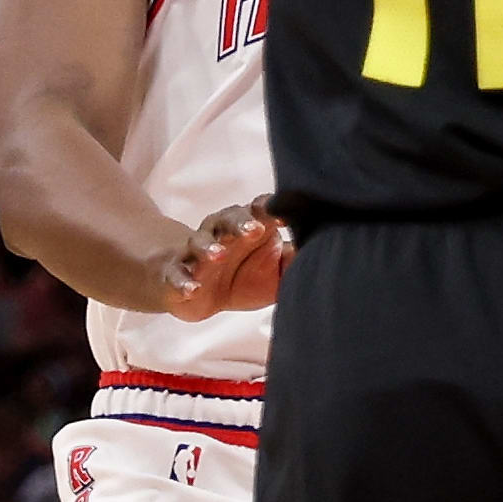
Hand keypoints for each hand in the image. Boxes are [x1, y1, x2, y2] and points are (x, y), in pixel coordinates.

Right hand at [160, 201, 289, 317]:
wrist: (200, 292)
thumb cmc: (246, 275)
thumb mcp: (277, 271)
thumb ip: (296, 261)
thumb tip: (326, 252)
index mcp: (249, 226)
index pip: (260, 210)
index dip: (272, 209)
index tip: (286, 216)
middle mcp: (221, 234)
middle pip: (229, 219)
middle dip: (241, 222)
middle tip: (254, 229)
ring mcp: (196, 254)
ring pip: (199, 243)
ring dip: (209, 247)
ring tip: (219, 254)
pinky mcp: (176, 275)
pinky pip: (177, 275)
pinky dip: (183, 281)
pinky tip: (193, 288)